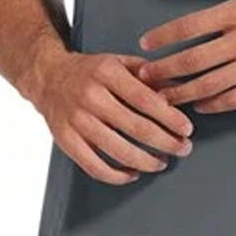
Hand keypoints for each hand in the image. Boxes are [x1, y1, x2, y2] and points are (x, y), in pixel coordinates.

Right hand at [31, 48, 194, 184]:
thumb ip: (146, 74)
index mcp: (107, 73)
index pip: (145, 99)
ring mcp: (76, 120)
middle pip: (135, 127)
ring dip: (145, 161)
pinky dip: (116, 175)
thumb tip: (175, 91)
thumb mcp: (118, 61)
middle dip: (165, 141)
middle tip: (183, 148)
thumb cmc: (90, 70)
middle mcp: (91, 96)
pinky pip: (93, 166)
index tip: (187, 128)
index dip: (169, 117)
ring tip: (162, 162)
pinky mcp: (65, 140)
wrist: (49, 77)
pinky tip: (132, 173)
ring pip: (117, 150)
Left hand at [136, 0, 235, 112]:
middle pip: (194, 61)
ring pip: (210, 84)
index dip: (163, 37)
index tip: (146, 44)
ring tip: (163, 97)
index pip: (191, 27)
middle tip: (144, 76)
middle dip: (164, 71)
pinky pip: (234, 98)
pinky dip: (213, 103)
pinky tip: (199, 103)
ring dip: (181, 92)